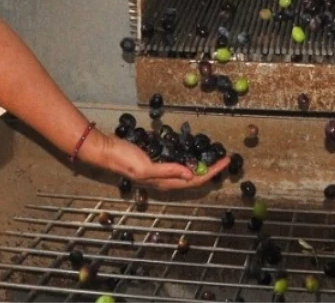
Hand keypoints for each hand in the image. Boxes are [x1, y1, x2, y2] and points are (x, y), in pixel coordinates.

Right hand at [85, 131, 230, 190]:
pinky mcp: (157, 163)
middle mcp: (165, 180)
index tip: (226, 162)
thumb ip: (167, 171)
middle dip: (211, 170)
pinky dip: (190, 161)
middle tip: (226, 159)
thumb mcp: (146, 167)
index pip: (195, 180)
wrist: (108, 151)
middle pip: (194, 178)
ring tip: (215, 159)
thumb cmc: (125, 159)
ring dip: (202, 167)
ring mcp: (161, 173)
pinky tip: (194, 155)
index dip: (212, 172)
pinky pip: (179, 165)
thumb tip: (190, 174)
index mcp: (165, 183)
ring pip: (188, 173)